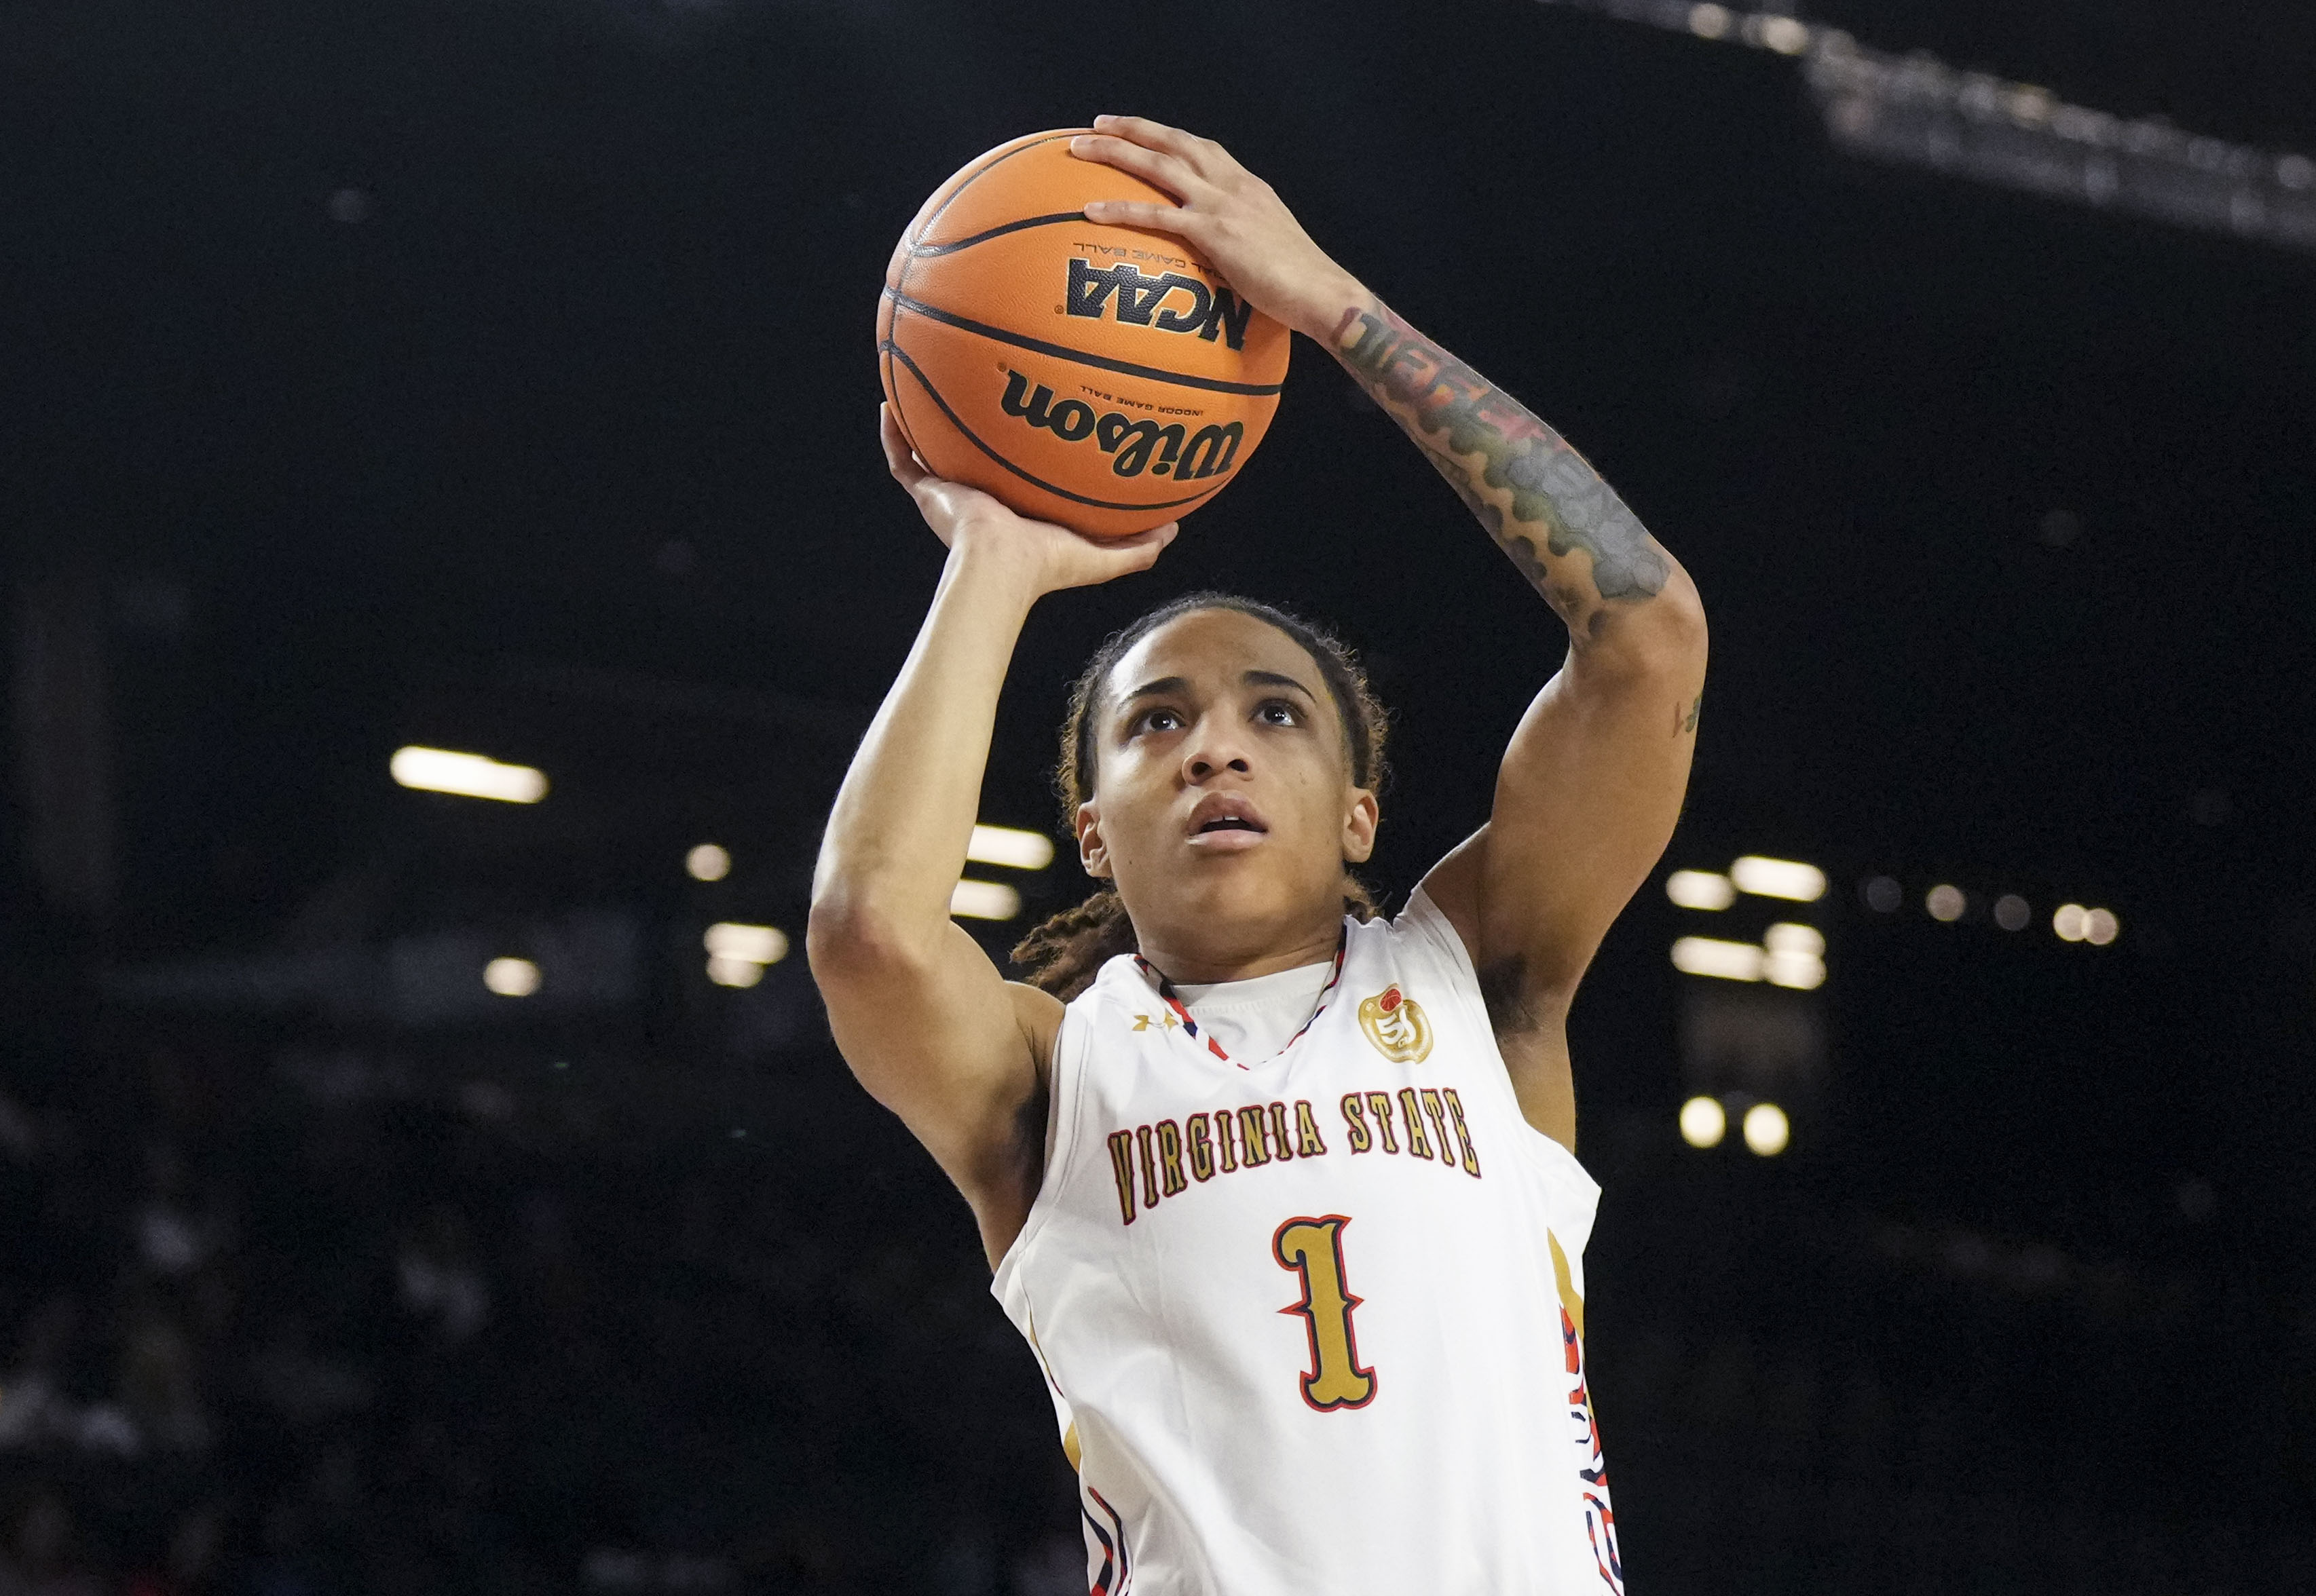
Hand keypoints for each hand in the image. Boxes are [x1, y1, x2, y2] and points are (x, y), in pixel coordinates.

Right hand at [881, 406, 1175, 594]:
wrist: (1000, 568)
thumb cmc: (1046, 566)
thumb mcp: (1100, 554)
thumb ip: (1138, 546)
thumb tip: (1175, 528)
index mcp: (1014, 511)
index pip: (1016, 476)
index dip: (1020, 452)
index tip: (1034, 421)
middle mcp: (979, 499)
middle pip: (974, 456)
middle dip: (975, 427)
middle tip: (984, 388)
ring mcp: (950, 495)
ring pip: (932, 450)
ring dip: (927, 420)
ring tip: (925, 381)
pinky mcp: (928, 492)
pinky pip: (902, 456)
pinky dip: (893, 432)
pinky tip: (888, 401)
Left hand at [1070, 115, 1364, 341]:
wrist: (1322, 293)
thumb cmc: (1298, 282)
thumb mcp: (1270, 242)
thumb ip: (1243, 232)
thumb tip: (1224, 246)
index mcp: (1247, 184)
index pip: (1200, 147)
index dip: (1165, 135)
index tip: (1138, 129)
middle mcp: (1232, 185)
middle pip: (1173, 143)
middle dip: (1132, 128)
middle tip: (1096, 125)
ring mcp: (1222, 205)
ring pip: (1159, 166)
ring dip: (1116, 152)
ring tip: (1080, 148)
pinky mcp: (1214, 232)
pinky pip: (1157, 216)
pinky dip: (1121, 209)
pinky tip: (1090, 210)